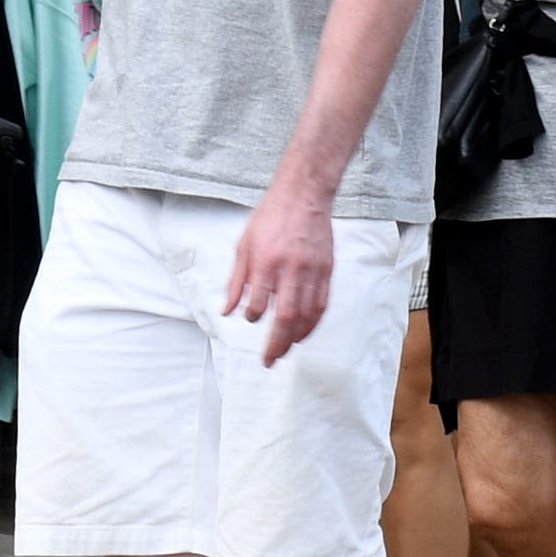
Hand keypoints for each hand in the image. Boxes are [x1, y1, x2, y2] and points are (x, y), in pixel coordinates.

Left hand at [219, 188, 340, 365]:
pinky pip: (322, 304)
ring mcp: (313, 271)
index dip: (253, 317)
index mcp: (266, 262)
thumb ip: (237, 281)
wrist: (304, 194)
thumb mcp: (244, 245)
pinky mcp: (327, 270)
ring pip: (307, 315)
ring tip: (285, 351)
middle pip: (286, 318)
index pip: (258, 303)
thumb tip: (228, 311)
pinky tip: (303, 333)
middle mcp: (291, 269)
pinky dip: (313, 323)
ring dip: (295, 338)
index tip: (250, 319)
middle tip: (269, 361)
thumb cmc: (270, 217)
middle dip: (276, 345)